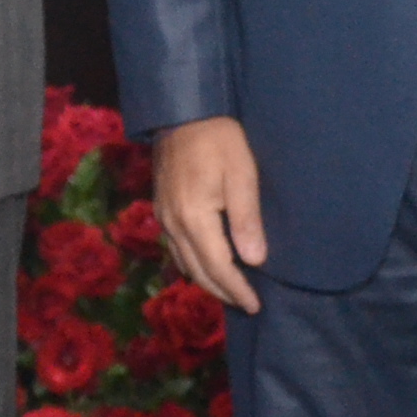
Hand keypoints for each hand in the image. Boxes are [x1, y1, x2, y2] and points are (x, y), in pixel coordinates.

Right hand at [152, 117, 265, 313]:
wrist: (183, 111)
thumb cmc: (219, 139)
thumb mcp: (242, 173)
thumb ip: (247, 219)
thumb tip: (255, 261)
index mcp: (193, 218)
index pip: (217, 267)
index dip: (237, 289)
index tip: (256, 306)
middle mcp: (172, 223)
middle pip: (197, 271)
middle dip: (222, 291)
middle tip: (247, 304)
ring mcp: (163, 215)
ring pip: (183, 262)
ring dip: (206, 280)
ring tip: (230, 289)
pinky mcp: (161, 207)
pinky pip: (175, 247)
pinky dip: (192, 263)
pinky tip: (206, 263)